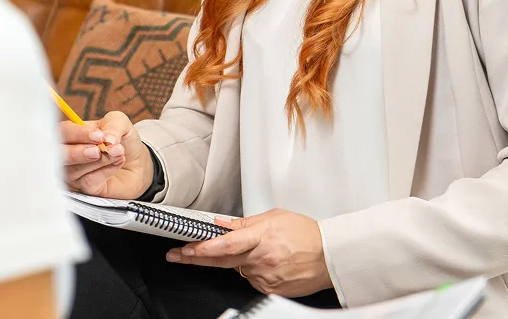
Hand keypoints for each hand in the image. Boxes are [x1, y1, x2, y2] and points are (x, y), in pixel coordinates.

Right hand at [61, 111, 153, 200]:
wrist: (137, 162)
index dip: (78, 134)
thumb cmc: (122, 140)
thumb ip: (113, 125)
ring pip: (75, 170)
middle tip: (98, 150)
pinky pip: (88, 181)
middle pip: (59, 155)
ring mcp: (74, 172)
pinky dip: (106, 171)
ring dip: (100, 161)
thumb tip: (107, 139)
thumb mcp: (120, 123)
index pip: (63, 132)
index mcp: (73, 133)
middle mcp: (69, 153)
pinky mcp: (85, 188)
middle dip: (78, 153)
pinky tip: (118, 163)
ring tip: (119, 153)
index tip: (99, 136)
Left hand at [166, 209, 331, 298]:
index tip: (187, 246)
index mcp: (262, 237)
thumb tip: (224, 224)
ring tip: (256, 249)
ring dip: (234, 259)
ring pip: (237, 268)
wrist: (329, 257)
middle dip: (197, 256)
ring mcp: (264, 277)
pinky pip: (251, 278)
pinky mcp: (268, 290)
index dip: (203, 246)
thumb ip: (246, 223)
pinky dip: (251, 269)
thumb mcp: (274, 217)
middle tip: (178, 253)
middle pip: (222, 259)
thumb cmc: (306, 234)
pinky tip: (265, 261)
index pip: (226, 243)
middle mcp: (261, 259)